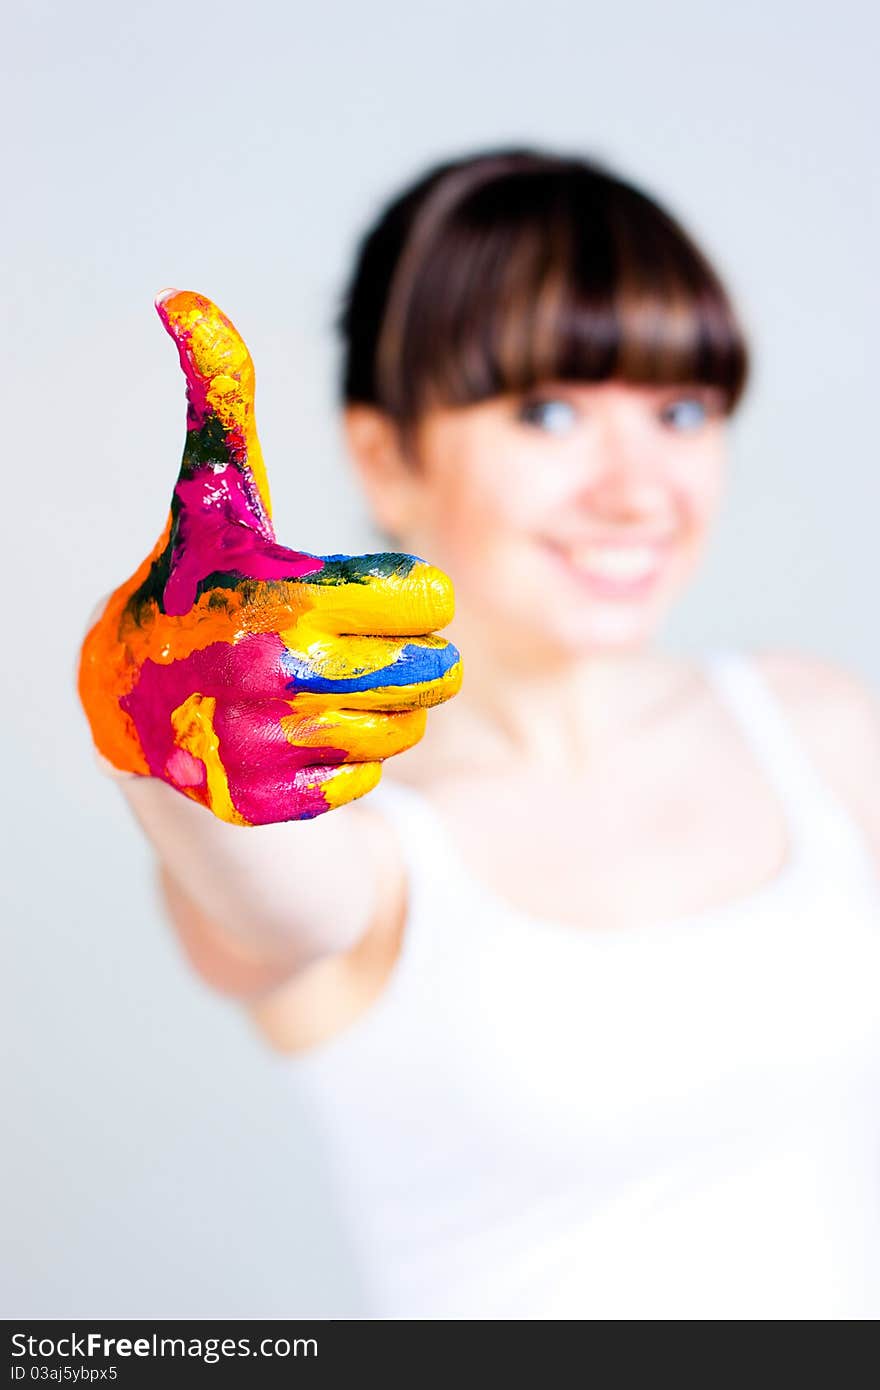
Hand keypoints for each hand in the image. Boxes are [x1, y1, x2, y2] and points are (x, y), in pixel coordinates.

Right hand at [78, 289, 460, 824]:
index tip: (391, 602)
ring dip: (392, 714)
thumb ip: (220, 409)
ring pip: (399, 732)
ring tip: (356, 696)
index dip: (414, 602)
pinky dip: (349, 764)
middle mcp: (268, 671)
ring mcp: (260, 744)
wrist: (131, 708)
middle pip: (427, 673)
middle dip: (418, 664)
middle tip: (389, 656)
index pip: (422, 602)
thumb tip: (184, 298)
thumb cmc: (192, 591)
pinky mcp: (257, 803)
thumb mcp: (212, 500)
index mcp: (278, 590)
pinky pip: (358, 785)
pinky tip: (315, 739)